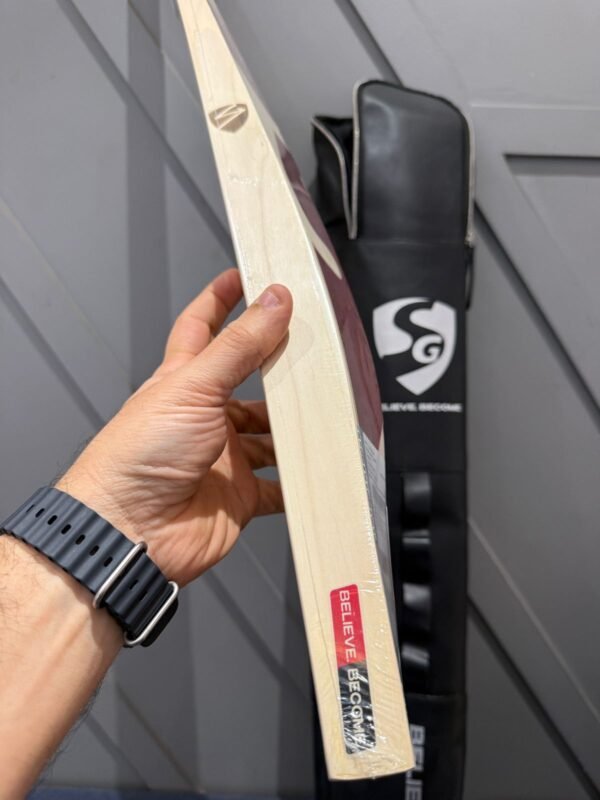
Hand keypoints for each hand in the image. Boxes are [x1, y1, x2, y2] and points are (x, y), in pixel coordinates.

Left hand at [56, 269, 292, 585]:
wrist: (129, 532)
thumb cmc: (135, 460)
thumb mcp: (192, 388)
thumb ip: (238, 346)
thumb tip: (272, 302)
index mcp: (184, 383)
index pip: (203, 328)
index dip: (222, 299)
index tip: (245, 276)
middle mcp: (205, 417)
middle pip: (251, 383)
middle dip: (280, 369)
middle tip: (310, 353)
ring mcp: (224, 457)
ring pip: (271, 435)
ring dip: (294, 429)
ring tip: (321, 414)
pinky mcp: (239, 495)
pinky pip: (279, 486)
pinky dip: (298, 481)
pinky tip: (314, 470)